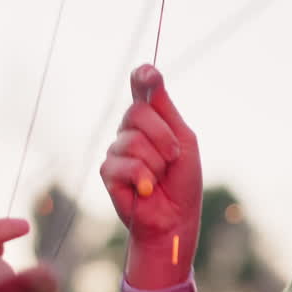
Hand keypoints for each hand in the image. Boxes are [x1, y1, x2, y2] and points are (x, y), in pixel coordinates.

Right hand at [100, 64, 200, 288]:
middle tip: (173, 157)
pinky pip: (123, 164)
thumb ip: (166, 109)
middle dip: (162, 136)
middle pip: (137, 112)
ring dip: (156, 163)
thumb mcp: (183, 140)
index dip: (143, 77)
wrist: (175, 218)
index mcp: (151, 118)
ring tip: (160, 177)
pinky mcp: (107, 172)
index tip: (149, 74)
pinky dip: (143, 178)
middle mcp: (130, 130)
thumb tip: (150, 73)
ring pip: (132, 140)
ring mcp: (116, 149)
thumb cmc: (182, 180)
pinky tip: (146, 189)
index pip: (141, 88)